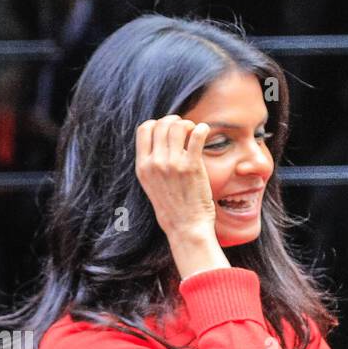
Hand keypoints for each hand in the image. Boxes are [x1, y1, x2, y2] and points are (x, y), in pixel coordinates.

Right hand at [136, 115, 225, 277]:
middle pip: (161, 124)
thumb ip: (152, 163)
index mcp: (143, 166)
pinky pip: (196, 136)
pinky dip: (202, 129)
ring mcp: (173, 164)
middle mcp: (155, 162)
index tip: (168, 131)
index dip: (157, 124)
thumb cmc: (172, 208)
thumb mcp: (151, 185)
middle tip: (185, 129)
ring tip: (194, 131)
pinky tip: (204, 131)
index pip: (144, 129)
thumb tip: (161, 142)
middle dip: (174, 121)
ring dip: (188, 124)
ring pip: (177, 126)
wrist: (186, 227)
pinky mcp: (191, 166)